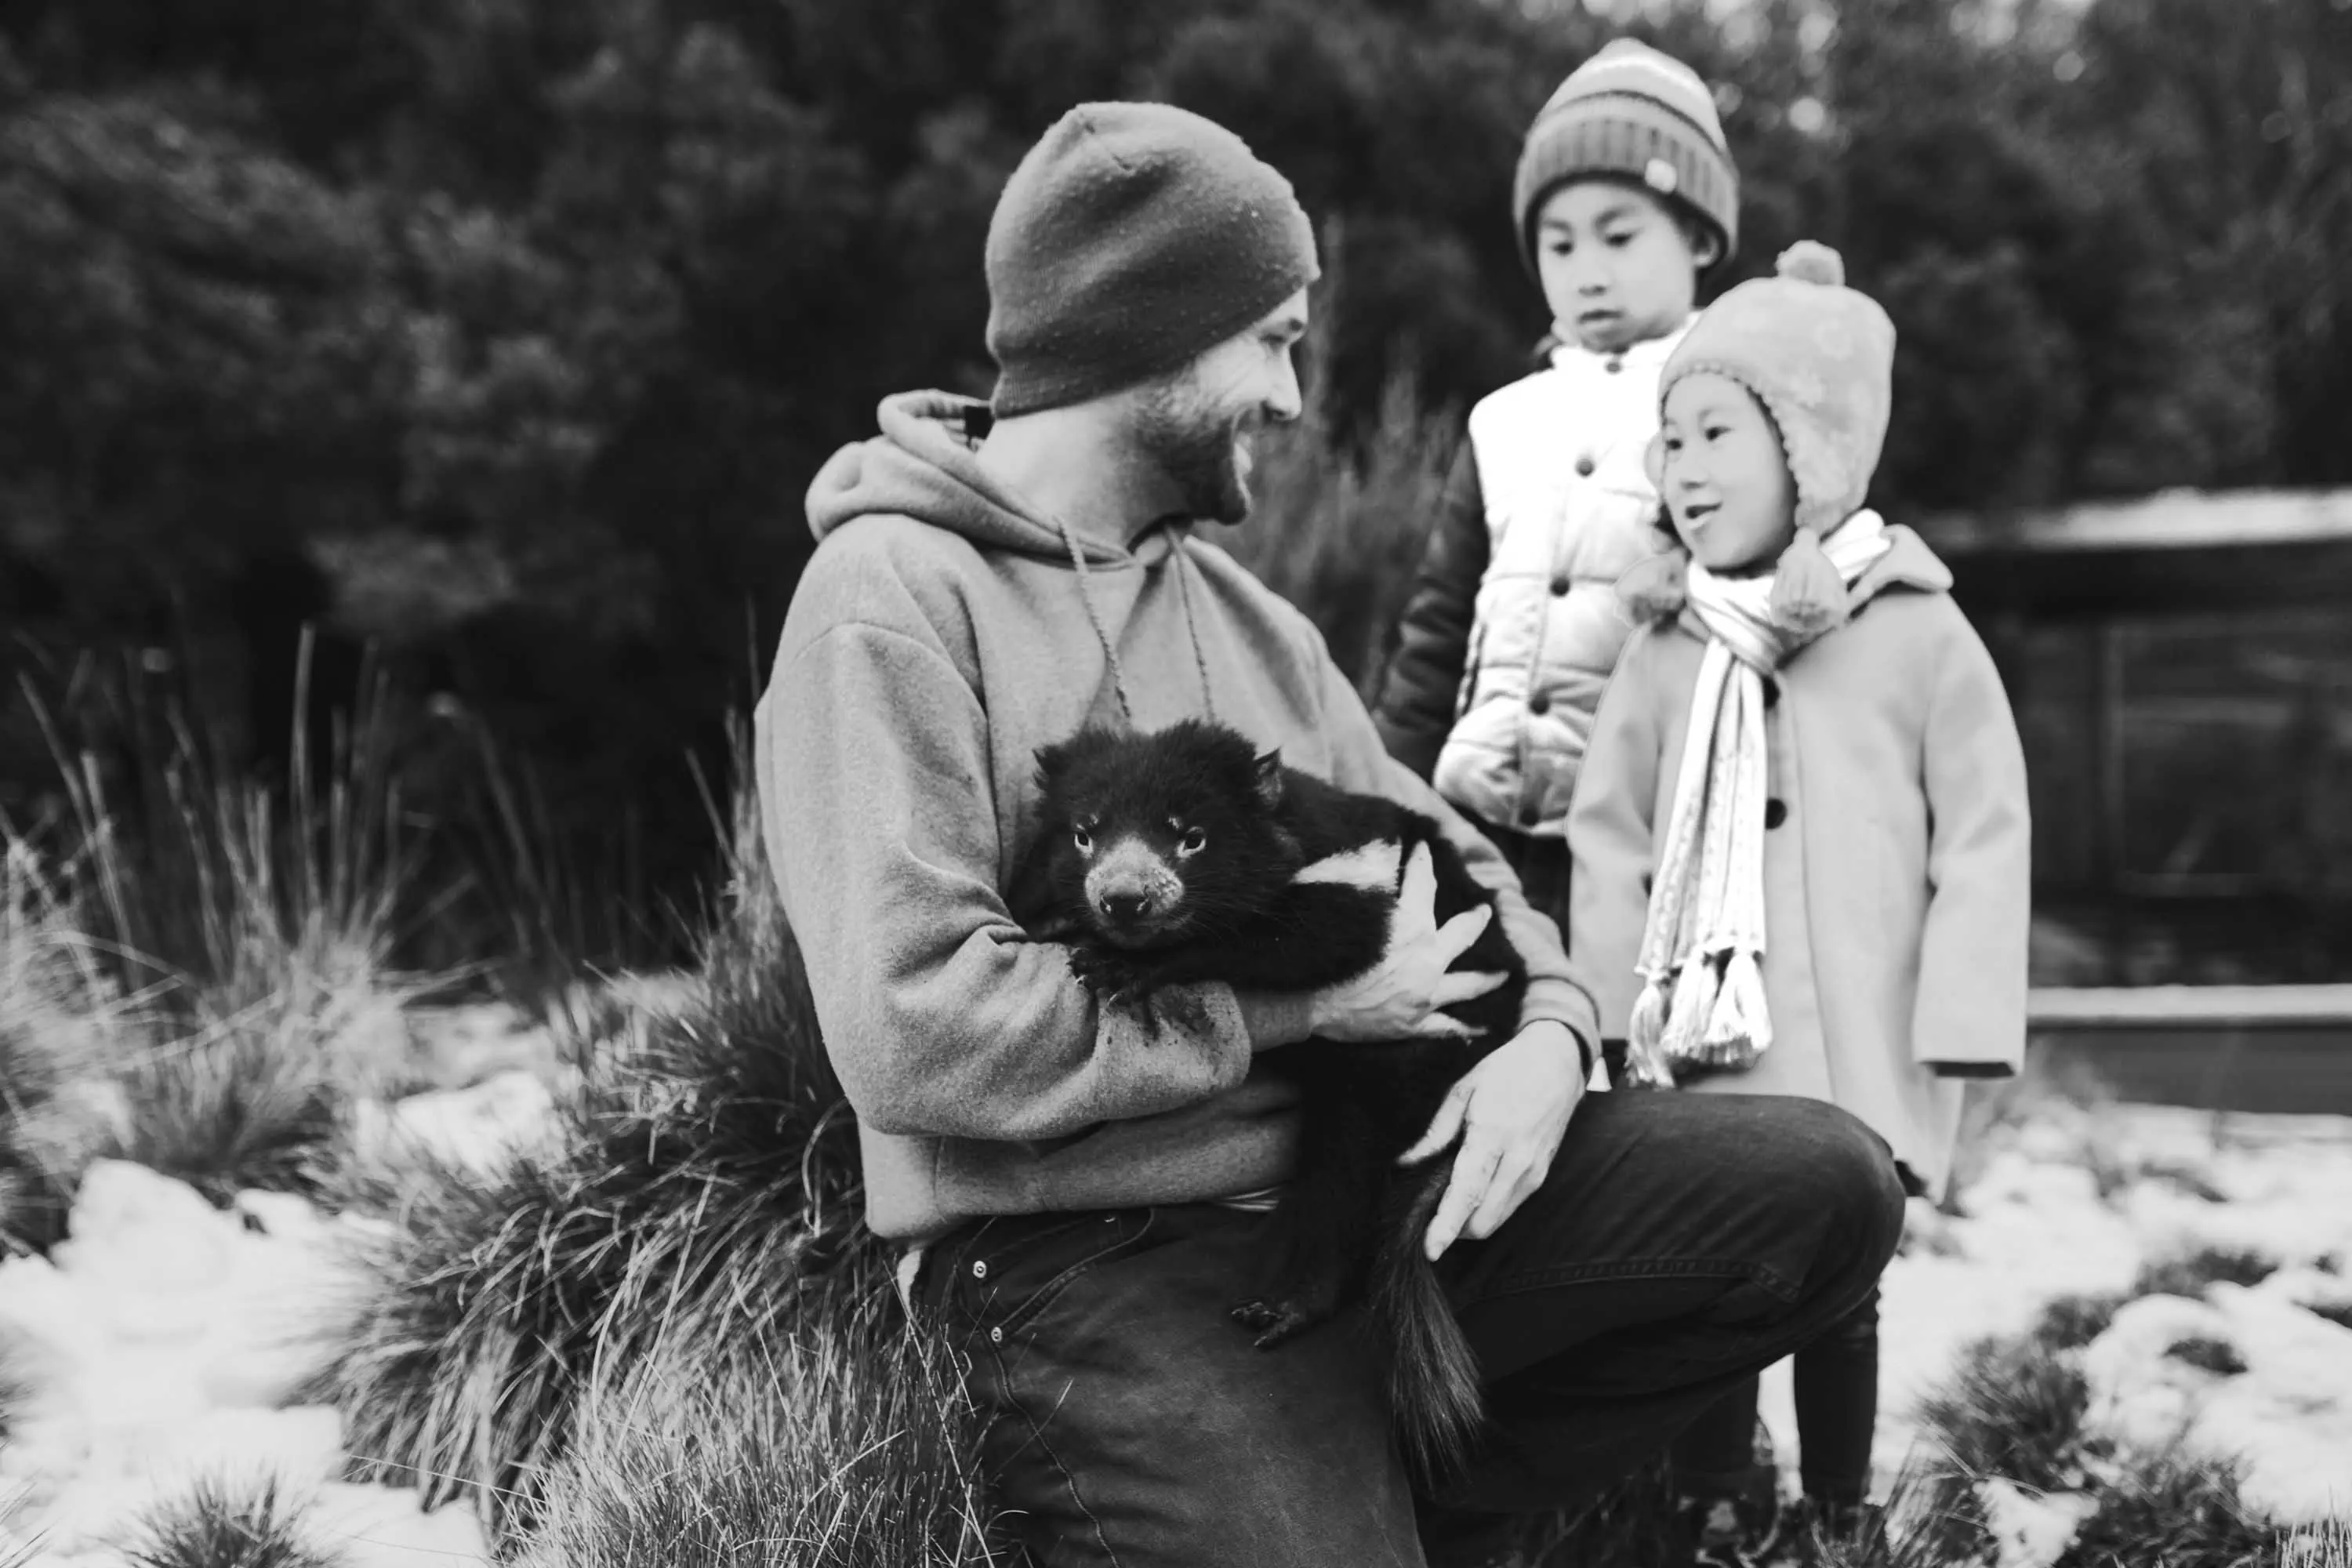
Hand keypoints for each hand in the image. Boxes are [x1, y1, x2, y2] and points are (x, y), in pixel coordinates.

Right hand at [1307, 842, 1505, 1042]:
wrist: (1308, 1002)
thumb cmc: (1325, 954)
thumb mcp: (1352, 911)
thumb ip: (1372, 888)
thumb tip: (1376, 859)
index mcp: (1411, 925)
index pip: (1423, 883)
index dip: (1423, 861)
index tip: (1425, 848)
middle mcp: (1427, 958)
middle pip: (1462, 934)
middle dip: (1475, 919)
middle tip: (1485, 911)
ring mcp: (1425, 994)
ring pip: (1467, 984)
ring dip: (1488, 978)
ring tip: (1504, 975)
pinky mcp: (1416, 1023)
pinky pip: (1448, 1027)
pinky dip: (1465, 1027)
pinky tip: (1482, 1027)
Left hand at [1399, 1020, 1588, 1259]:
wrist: (1556, 1063)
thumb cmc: (1506, 1072)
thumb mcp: (1462, 1090)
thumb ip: (1435, 1133)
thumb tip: (1406, 1163)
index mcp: (1492, 1136)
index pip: (1466, 1193)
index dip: (1446, 1226)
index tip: (1430, 1249)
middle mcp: (1517, 1161)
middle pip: (1482, 1220)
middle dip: (1454, 1228)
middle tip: (1430, 1212)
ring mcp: (1534, 1172)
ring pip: (1496, 1220)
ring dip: (1470, 1222)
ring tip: (1450, 1199)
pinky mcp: (1542, 1176)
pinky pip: (1509, 1208)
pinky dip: (1487, 1210)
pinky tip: (1474, 1190)